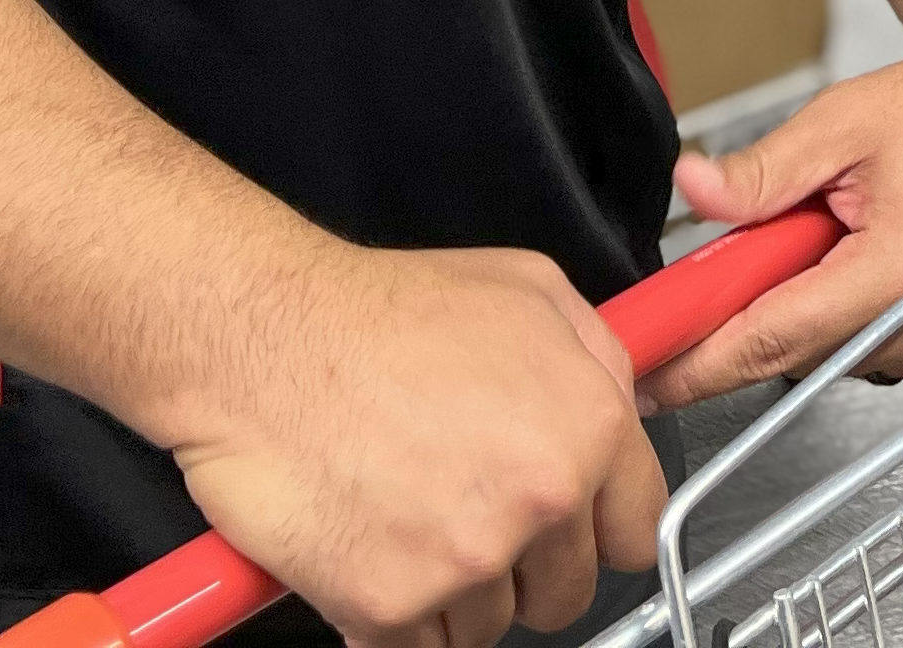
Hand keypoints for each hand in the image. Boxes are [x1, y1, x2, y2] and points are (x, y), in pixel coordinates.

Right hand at [167, 239, 663, 647]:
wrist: (263, 340)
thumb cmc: (378, 310)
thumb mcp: (526, 288)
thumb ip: (595, 358)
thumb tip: (623, 409)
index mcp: (587, 426)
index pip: (638, 532)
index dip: (597, 529)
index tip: (566, 528)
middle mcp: (541, 498)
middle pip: (566, 594)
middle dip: (524, 567)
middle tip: (466, 514)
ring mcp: (468, 560)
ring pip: (489, 625)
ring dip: (452, 591)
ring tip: (405, 513)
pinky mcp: (391, 606)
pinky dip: (392, 618)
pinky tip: (369, 549)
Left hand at [639, 7, 902, 410]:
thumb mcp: (843, 121)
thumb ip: (762, 171)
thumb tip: (691, 188)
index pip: (776, 339)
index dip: (703, 365)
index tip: (651, 379)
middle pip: (808, 348)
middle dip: (772, 306)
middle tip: (784, 236)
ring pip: (847, 353)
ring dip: (827, 308)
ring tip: (858, 229)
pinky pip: (893, 348)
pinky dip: (871, 314)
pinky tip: (892, 253)